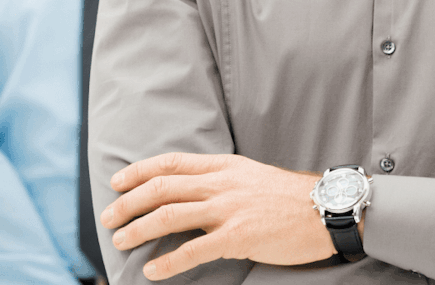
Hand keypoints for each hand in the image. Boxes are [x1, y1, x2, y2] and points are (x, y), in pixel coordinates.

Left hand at [101, 153, 330, 280]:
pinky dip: (168, 262)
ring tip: (120, 242)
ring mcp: (229, 209)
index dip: (138, 171)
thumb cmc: (289, 196)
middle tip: (108, 218)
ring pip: (169, 215)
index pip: (170, 163)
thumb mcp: (250, 175)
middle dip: (128, 203)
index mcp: (223, 166)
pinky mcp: (239, 236)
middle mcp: (221, 183)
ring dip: (138, 229)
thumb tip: (191, 189)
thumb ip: (221, 179)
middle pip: (161, 188)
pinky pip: (193, 249)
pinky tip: (152, 271)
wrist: (326, 209)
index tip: (117, 182)